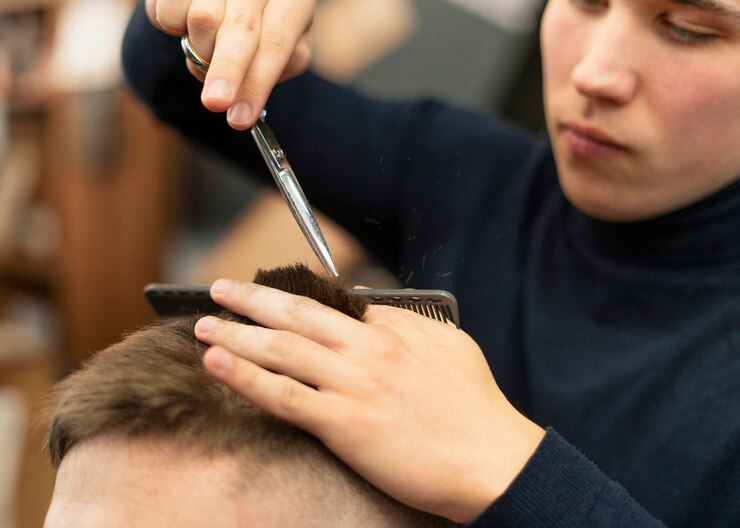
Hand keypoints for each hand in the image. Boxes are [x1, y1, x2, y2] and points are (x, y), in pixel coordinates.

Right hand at [144, 0, 314, 128]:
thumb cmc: (262, 27)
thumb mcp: (282, 49)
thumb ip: (271, 71)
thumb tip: (247, 98)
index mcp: (292, 0)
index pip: (275, 45)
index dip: (257, 84)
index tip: (240, 118)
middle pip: (241, 29)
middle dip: (227, 70)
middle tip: (215, 103)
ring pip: (203, 20)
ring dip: (200, 52)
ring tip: (207, 48)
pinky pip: (168, 14)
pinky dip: (174, 28)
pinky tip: (187, 22)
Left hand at [194, 279, 544, 522]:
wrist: (494, 460)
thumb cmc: (477, 407)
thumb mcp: (450, 346)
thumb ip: (406, 325)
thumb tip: (372, 312)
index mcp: (393, 328)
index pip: (333, 303)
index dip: (292, 296)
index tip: (265, 295)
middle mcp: (368, 348)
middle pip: (296, 313)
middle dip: (251, 298)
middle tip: (219, 289)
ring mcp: (353, 384)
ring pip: (281, 349)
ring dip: (236, 333)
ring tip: (205, 324)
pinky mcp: (344, 423)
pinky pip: (284, 396)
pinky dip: (245, 377)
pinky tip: (218, 363)